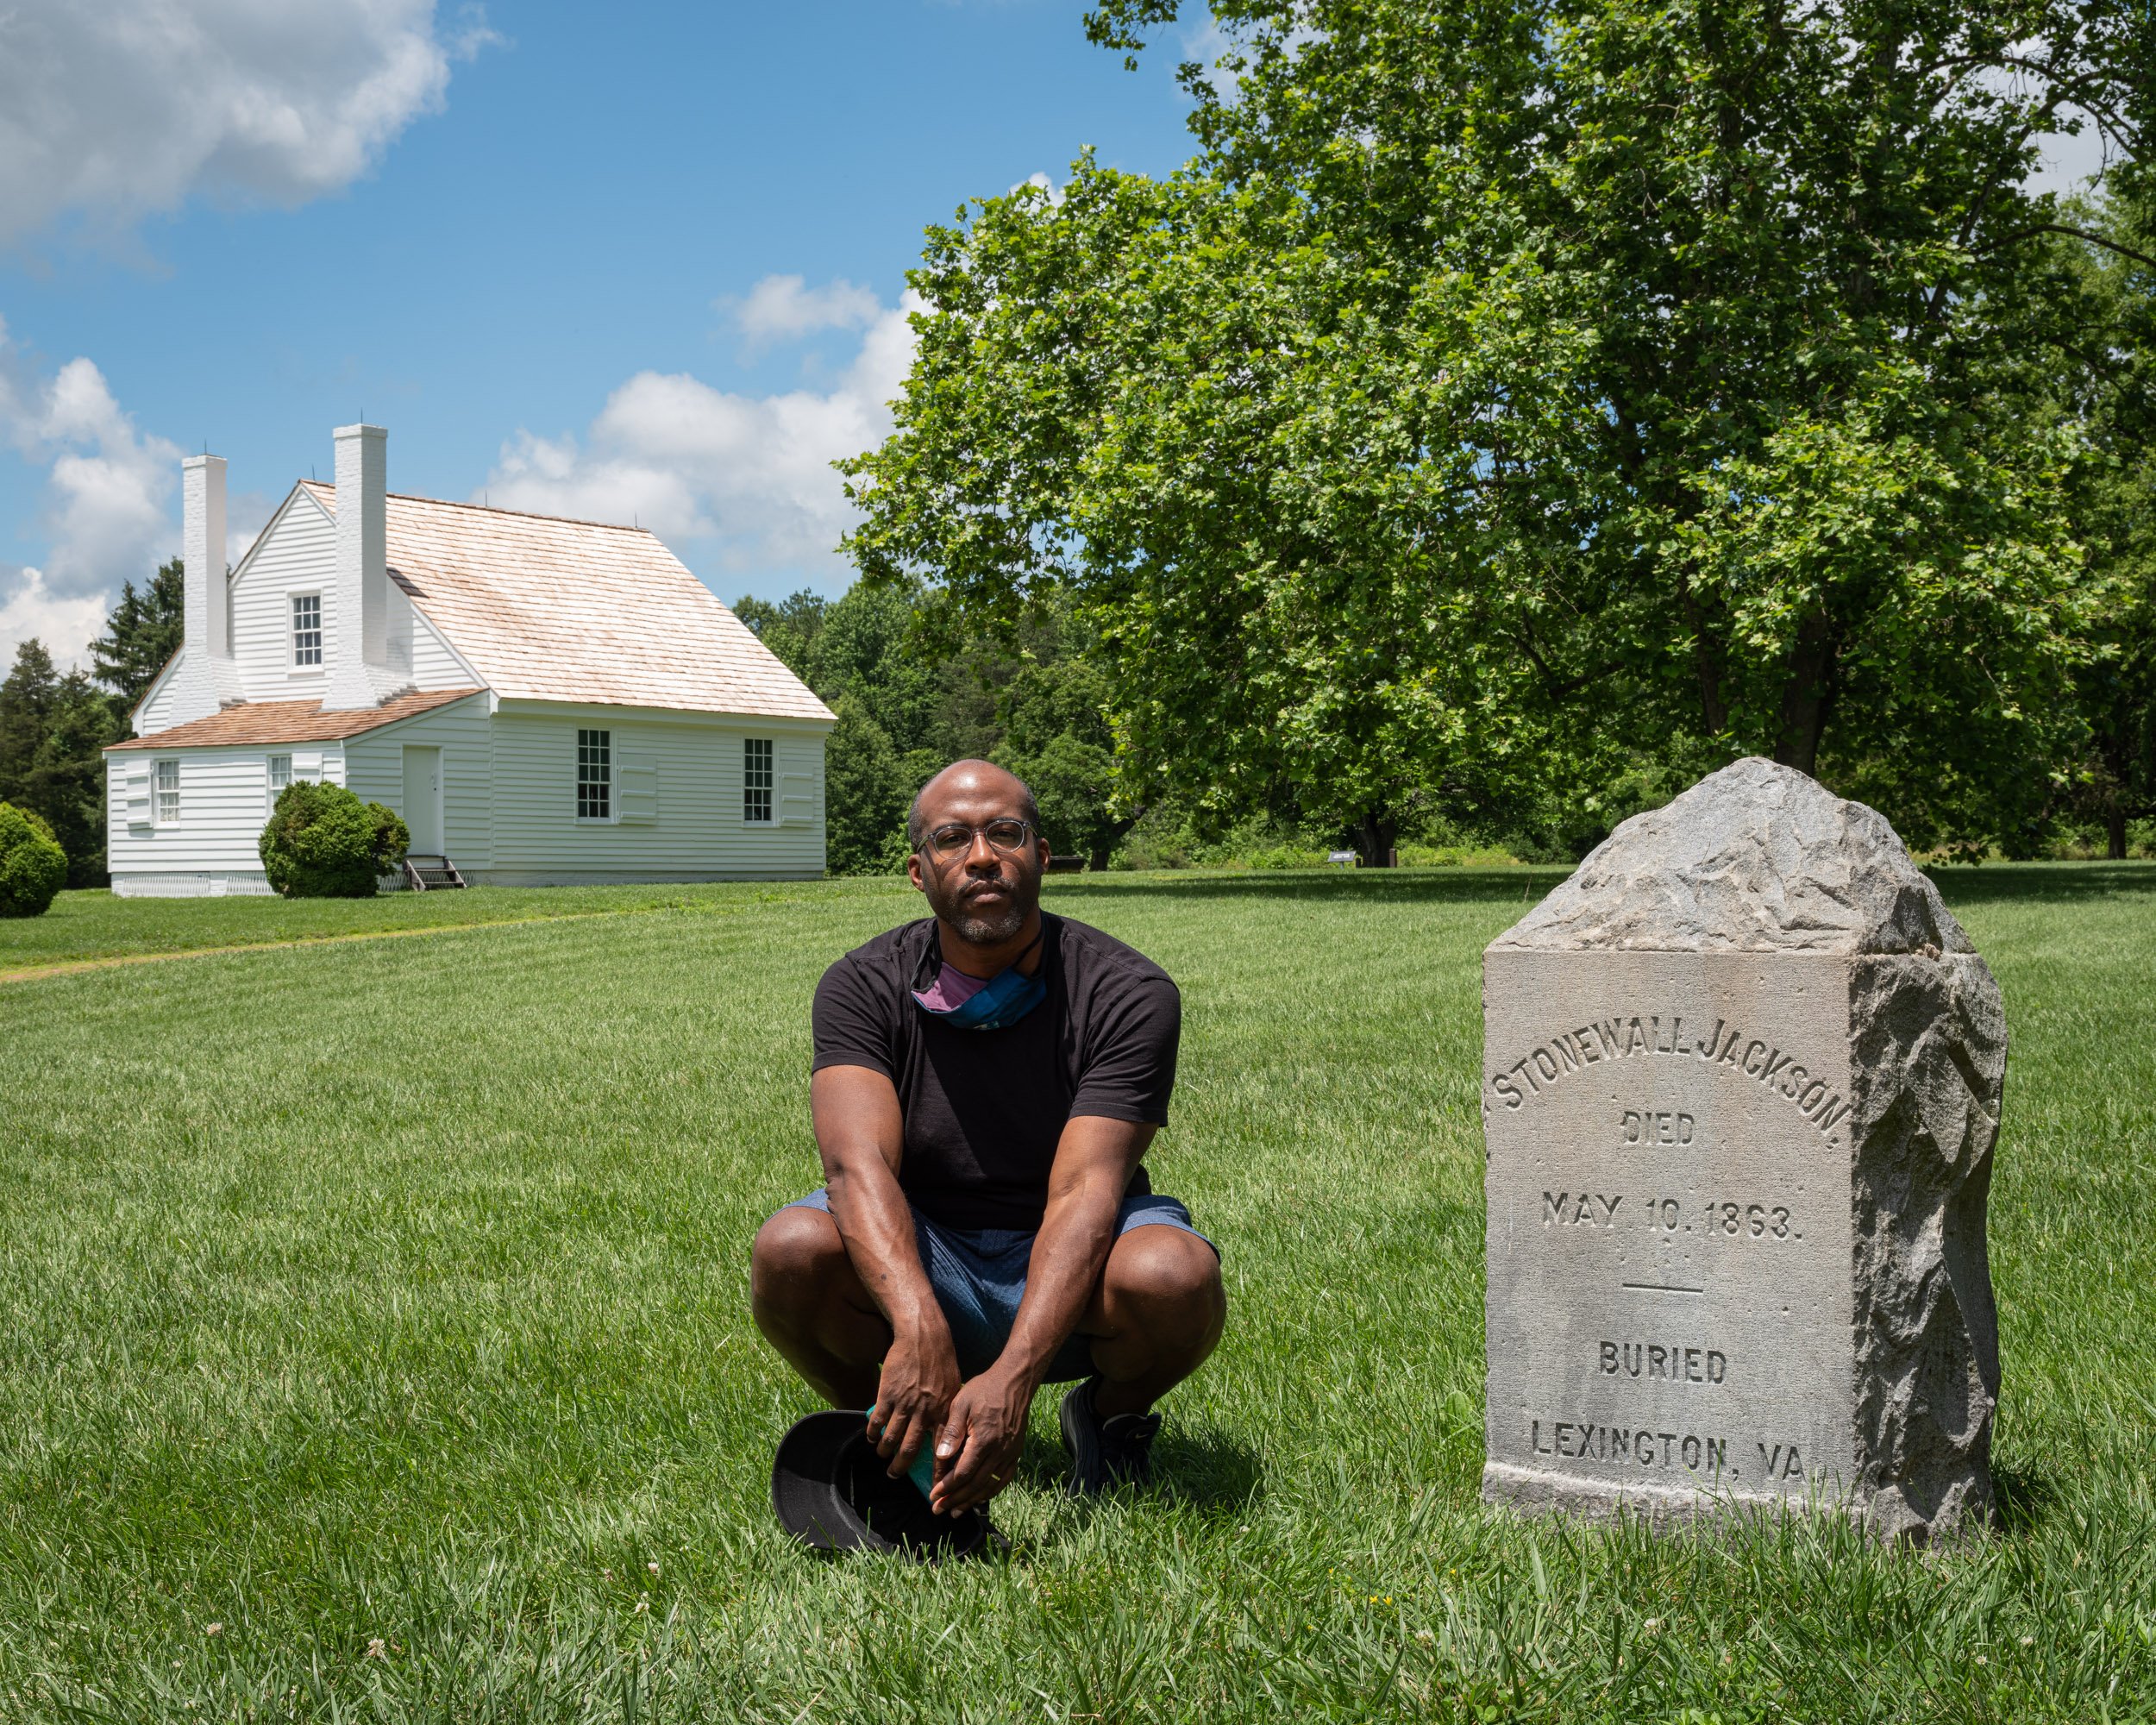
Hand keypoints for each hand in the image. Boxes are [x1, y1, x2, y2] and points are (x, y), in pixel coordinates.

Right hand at [869, 1318, 960, 1480]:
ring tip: (883, 1456)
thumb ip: (948, 1413)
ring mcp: (906, 1404)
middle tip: (894, 1475)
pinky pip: (878, 1422)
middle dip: (901, 1468)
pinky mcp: (888, 1395)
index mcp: (944, 1412)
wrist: (923, 1336)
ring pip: (891, 1439)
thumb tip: (947, 1436)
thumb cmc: (941, 1361)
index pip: (942, 1450)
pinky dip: (873, 1433)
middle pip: (910, 1450)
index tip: (934, 1489)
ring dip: (885, 1452)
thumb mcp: (954, 1388)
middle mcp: (925, 1412)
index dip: (937, 1472)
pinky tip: (872, 1437)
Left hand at [928, 1364, 1035, 1516]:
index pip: (962, 1472)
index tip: (933, 1496)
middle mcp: (999, 1451)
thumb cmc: (985, 1389)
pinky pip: (1004, 1479)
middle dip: (955, 1499)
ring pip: (989, 1485)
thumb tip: (942, 1457)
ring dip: (971, 1501)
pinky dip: (991, 1492)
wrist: (1015, 1382)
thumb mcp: (962, 1403)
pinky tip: (980, 1498)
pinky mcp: (1016, 1452)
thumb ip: (952, 1431)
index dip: (947, 1487)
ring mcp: (1010, 1453)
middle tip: (939, 1510)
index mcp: (983, 1439)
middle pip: (975, 1484)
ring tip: (956, 1511)